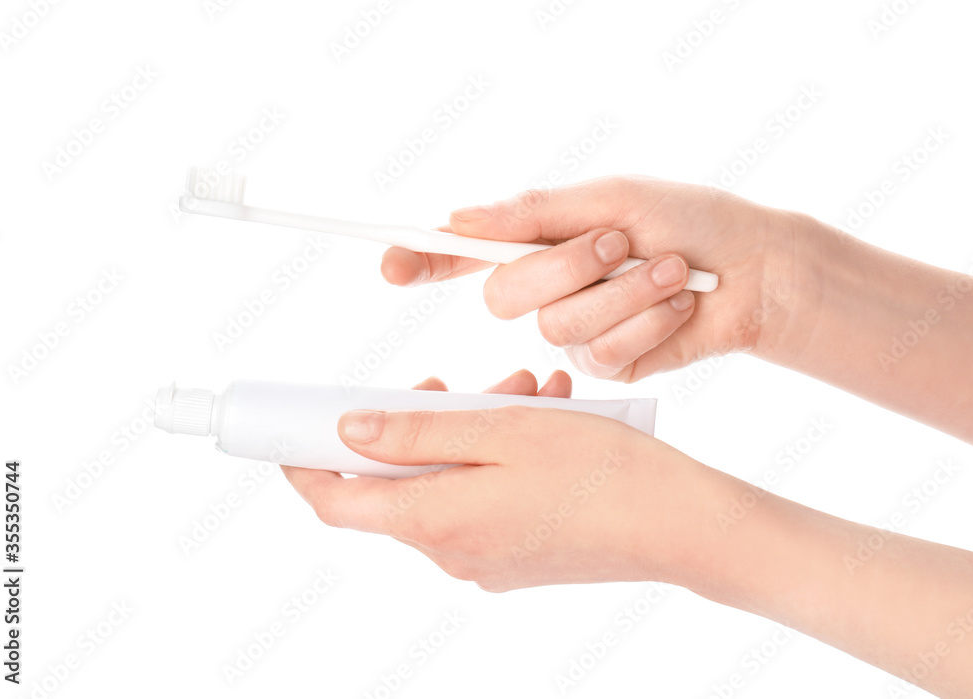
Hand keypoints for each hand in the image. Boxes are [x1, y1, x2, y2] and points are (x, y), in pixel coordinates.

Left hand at [281, 370, 706, 590]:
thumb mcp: (499, 431)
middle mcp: (452, 552)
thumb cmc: (598, 473)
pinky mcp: (518, 556)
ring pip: (448, 482)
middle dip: (417, 424)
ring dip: (469, 431)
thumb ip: (417, 434)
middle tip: (450, 384)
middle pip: (398, 484)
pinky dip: (497, 456)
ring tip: (524, 391)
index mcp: (436, 521)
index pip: (336, 502)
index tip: (291, 429)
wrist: (680, 527)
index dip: (304, 464)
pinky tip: (545, 420)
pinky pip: (484, 498)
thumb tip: (349, 431)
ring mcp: (486, 559)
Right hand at [382, 176, 815, 380]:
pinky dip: (648, 321)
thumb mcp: (614, 198)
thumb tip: (461, 217)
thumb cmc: (690, 221)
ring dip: (624, 292)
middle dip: (567, 266)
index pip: (462, 253)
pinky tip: (678, 304)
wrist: (756, 271)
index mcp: (540, 241)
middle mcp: (547, 289)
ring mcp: (575, 333)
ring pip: (558, 326)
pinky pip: (602, 353)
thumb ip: (536, 213)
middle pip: (504, 297)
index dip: (421, 259)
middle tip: (619, 242)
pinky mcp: (607, 367)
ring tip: (668, 269)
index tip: (389, 265)